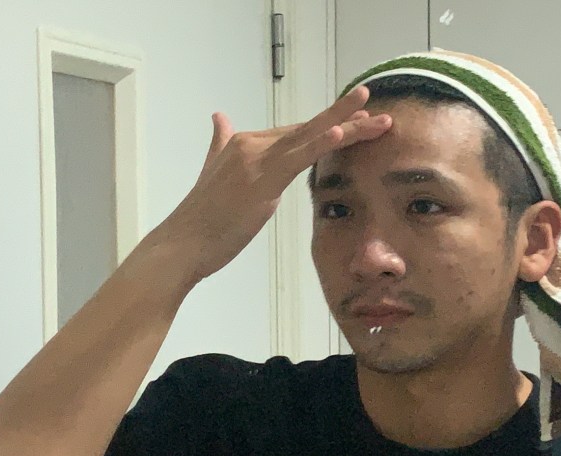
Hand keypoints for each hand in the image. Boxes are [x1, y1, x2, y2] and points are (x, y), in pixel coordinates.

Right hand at [159, 86, 391, 283]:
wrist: (183, 243)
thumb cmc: (201, 219)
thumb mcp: (212, 173)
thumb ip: (219, 144)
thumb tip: (219, 117)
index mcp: (243, 144)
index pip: (293, 132)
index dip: (324, 125)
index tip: (355, 117)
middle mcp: (251, 145)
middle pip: (307, 129)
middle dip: (345, 118)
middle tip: (376, 108)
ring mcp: (256, 159)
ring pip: (310, 137)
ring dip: (348, 125)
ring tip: (377, 117)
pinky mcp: (262, 178)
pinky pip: (300, 156)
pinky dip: (323, 142)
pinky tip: (343, 132)